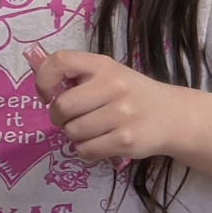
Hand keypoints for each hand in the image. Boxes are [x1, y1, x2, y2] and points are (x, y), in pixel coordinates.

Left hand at [34, 50, 180, 161]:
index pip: (60, 61)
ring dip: (74, 135)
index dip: (43, 79)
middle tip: (69, 119)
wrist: (172, 116)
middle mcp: (112, 86)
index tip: (46, 95)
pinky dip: (85, 150)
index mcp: (103, 65)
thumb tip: (39, 80)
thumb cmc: (131, 93)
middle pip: (62, 107)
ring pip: (72, 132)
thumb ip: (77, 74)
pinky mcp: (126, 141)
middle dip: (58, 118)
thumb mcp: (108, 73)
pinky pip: (86, 150)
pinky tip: (98, 142)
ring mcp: (121, 114)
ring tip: (90, 129)